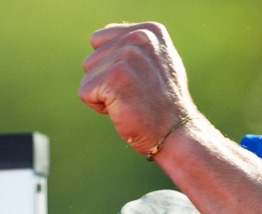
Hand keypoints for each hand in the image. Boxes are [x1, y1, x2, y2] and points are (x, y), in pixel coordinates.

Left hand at [78, 22, 197, 157]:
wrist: (176, 134)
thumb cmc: (164, 105)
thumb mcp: (158, 64)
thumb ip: (135, 48)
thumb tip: (105, 42)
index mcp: (150, 30)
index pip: (100, 39)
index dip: (111, 66)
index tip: (138, 81)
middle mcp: (139, 37)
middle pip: (92, 58)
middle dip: (106, 80)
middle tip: (136, 94)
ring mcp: (127, 56)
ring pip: (88, 75)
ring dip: (104, 94)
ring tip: (131, 101)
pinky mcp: (114, 77)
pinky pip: (85, 93)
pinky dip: (100, 107)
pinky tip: (124, 110)